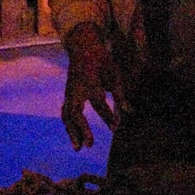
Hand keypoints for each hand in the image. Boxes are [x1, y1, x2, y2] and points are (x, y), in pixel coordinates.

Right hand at [60, 22, 123, 149]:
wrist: (82, 47)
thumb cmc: (101, 60)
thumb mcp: (114, 72)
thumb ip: (120, 93)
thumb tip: (129, 112)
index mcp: (90, 80)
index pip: (99, 102)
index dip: (108, 115)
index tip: (116, 127)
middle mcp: (76, 88)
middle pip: (75, 112)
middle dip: (82, 129)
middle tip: (90, 145)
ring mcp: (69, 92)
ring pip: (67, 115)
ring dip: (72, 132)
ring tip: (79, 148)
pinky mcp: (67, 95)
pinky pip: (66, 113)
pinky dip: (69, 126)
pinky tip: (75, 138)